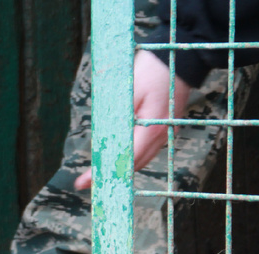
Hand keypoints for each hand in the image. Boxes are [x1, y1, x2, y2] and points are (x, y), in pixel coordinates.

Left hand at [75, 49, 190, 189]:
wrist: (181, 59)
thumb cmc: (151, 70)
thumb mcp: (127, 91)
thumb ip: (116, 116)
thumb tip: (101, 139)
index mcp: (153, 128)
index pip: (124, 158)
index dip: (103, 171)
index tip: (83, 182)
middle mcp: (163, 136)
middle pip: (134, 164)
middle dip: (110, 175)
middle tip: (85, 184)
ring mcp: (167, 133)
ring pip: (141, 159)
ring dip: (121, 169)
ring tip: (97, 176)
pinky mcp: (166, 129)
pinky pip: (146, 150)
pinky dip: (131, 158)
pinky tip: (117, 160)